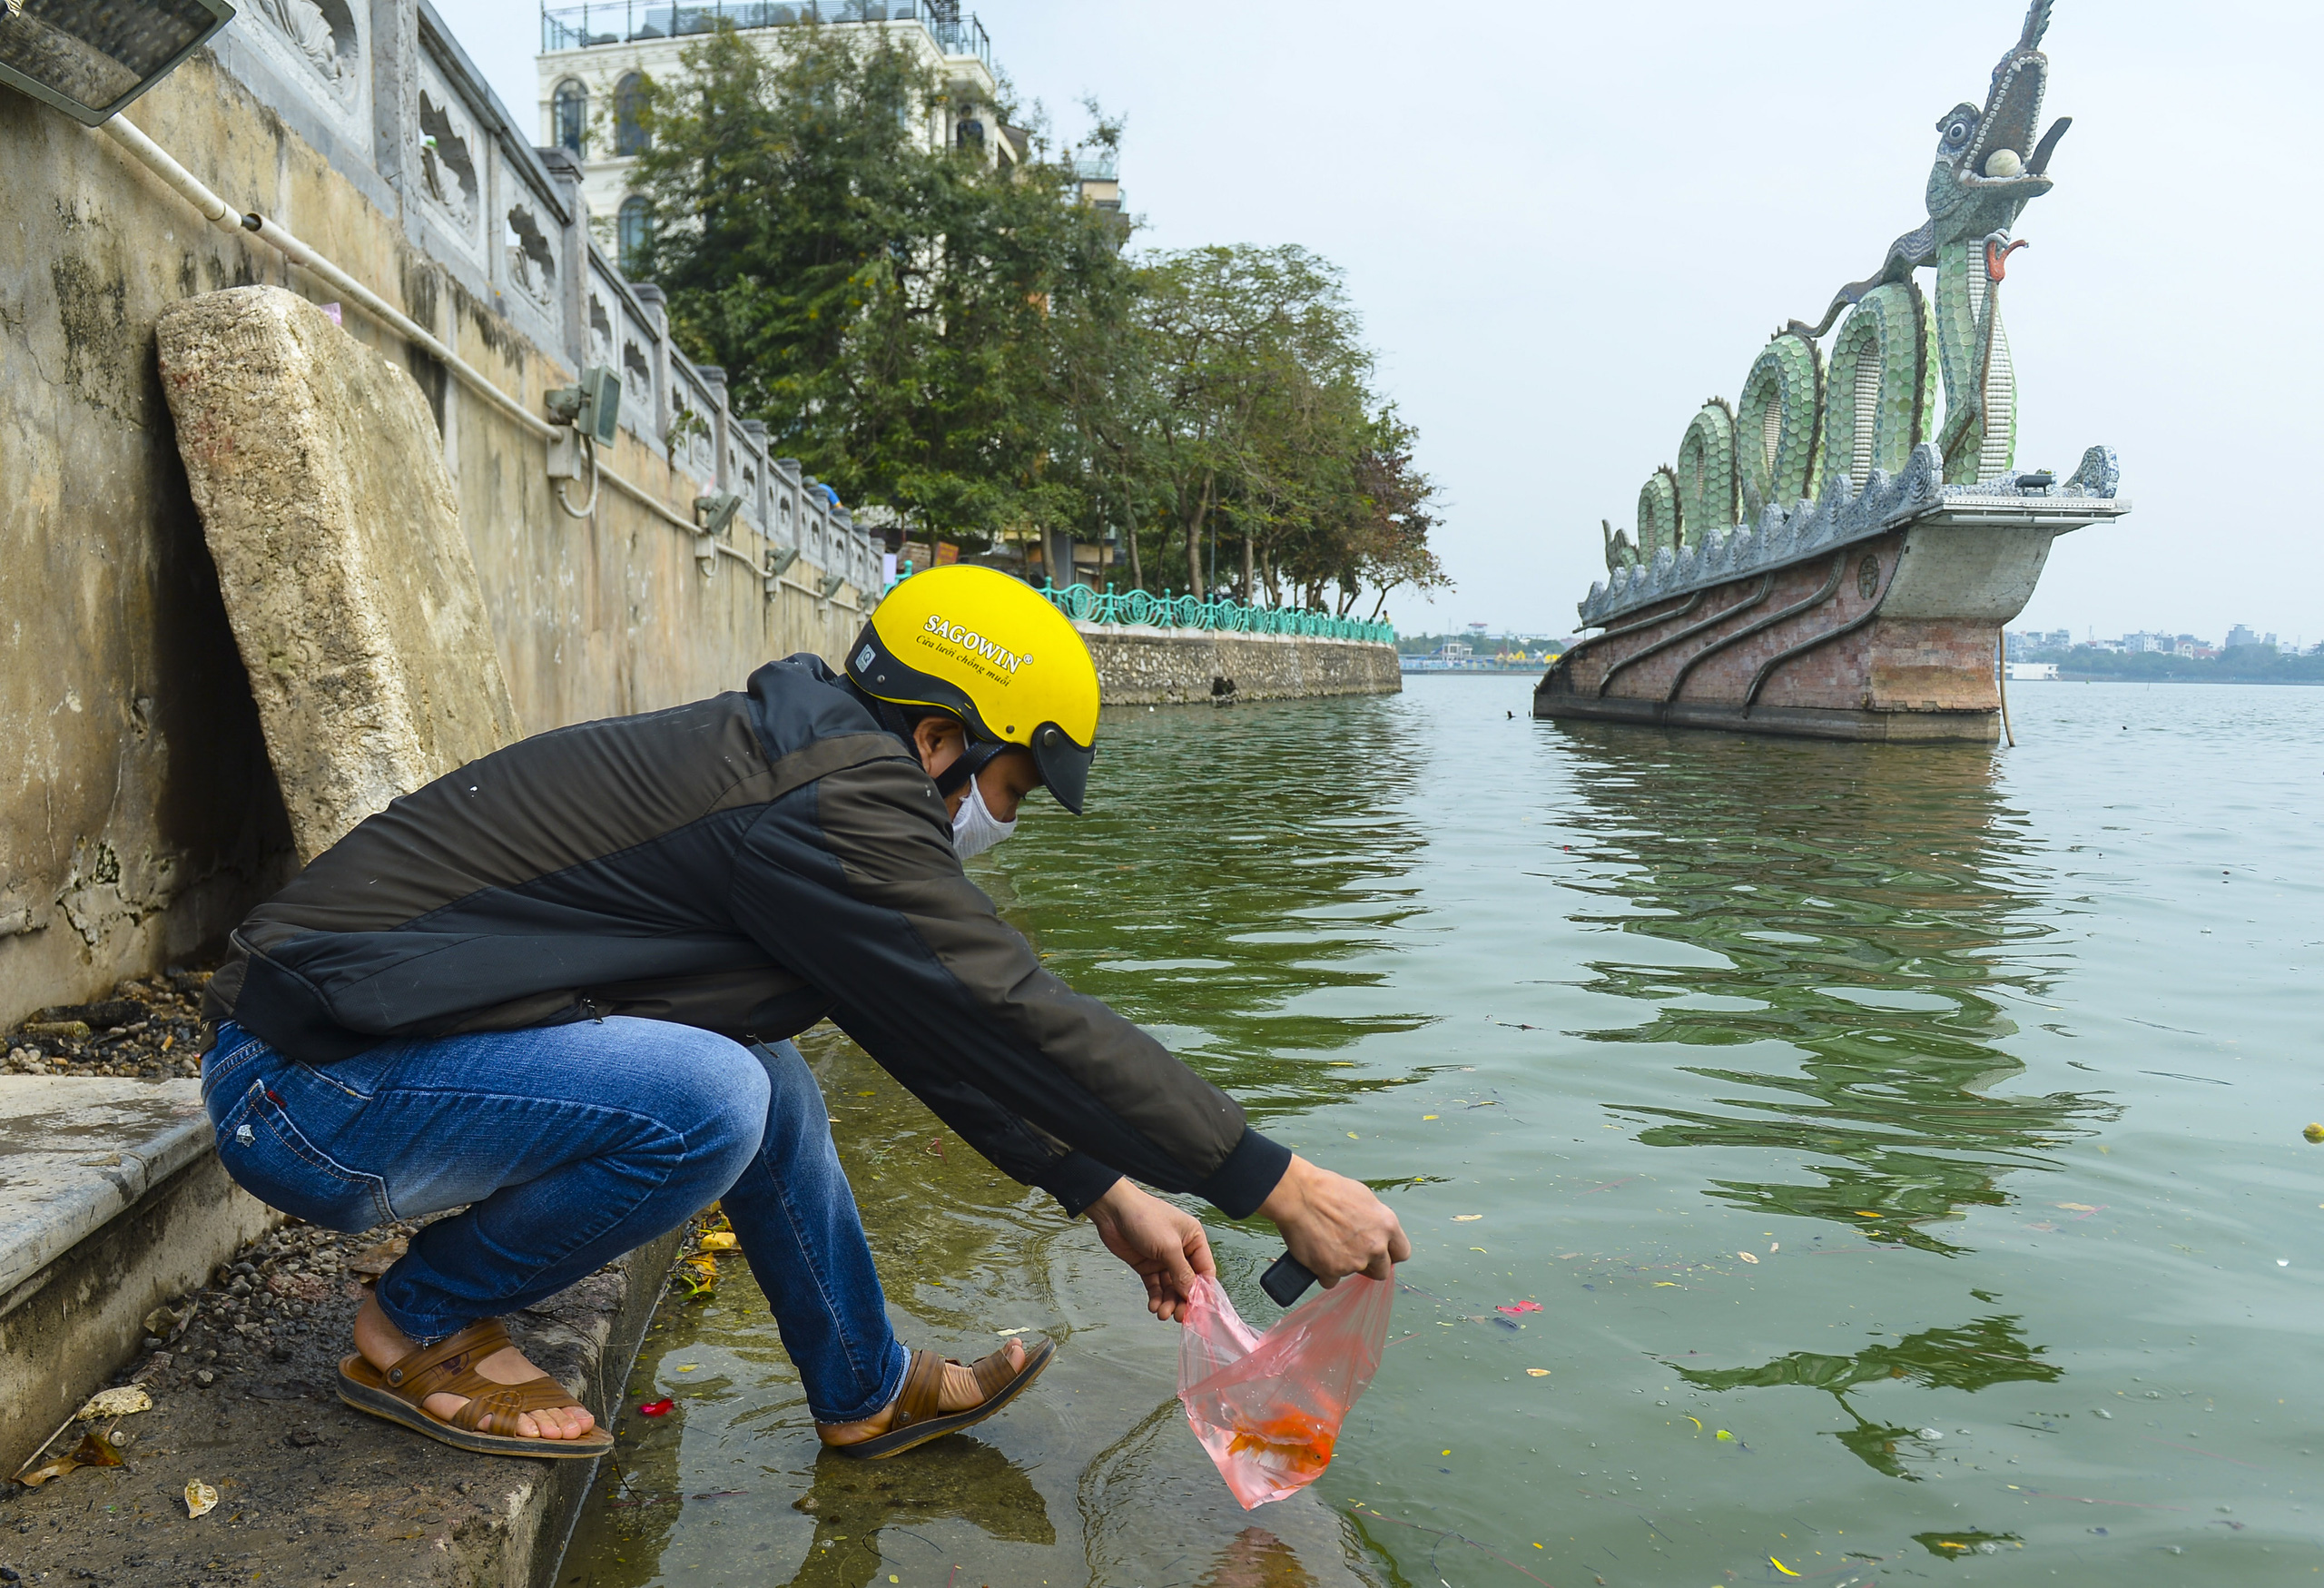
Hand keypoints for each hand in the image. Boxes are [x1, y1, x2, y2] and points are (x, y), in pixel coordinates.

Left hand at [1085, 1179, 1215, 1321]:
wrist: (1112, 1211)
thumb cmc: (1145, 1218)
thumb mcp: (1168, 1246)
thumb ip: (1181, 1272)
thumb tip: (1193, 1295)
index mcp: (1193, 1239)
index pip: (1204, 1270)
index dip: (1203, 1291)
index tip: (1200, 1312)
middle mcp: (1181, 1250)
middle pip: (1187, 1282)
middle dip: (1183, 1300)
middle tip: (1177, 1316)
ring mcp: (1163, 1259)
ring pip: (1171, 1287)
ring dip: (1168, 1301)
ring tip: (1162, 1313)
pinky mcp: (1147, 1265)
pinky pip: (1155, 1285)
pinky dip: (1156, 1297)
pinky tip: (1153, 1306)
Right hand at [1255, 1155, 1409, 1285]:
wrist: (1299, 1196)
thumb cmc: (1327, 1190)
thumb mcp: (1364, 1198)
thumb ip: (1375, 1221)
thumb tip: (1375, 1231)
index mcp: (1387, 1225)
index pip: (1402, 1253)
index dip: (1390, 1254)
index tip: (1382, 1254)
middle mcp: (1375, 1246)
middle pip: (1381, 1271)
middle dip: (1369, 1265)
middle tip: (1352, 1252)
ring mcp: (1354, 1261)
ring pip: (1353, 1274)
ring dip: (1344, 1265)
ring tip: (1328, 1244)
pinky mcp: (1332, 1271)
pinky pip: (1331, 1280)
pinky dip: (1324, 1272)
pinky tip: (1317, 1254)